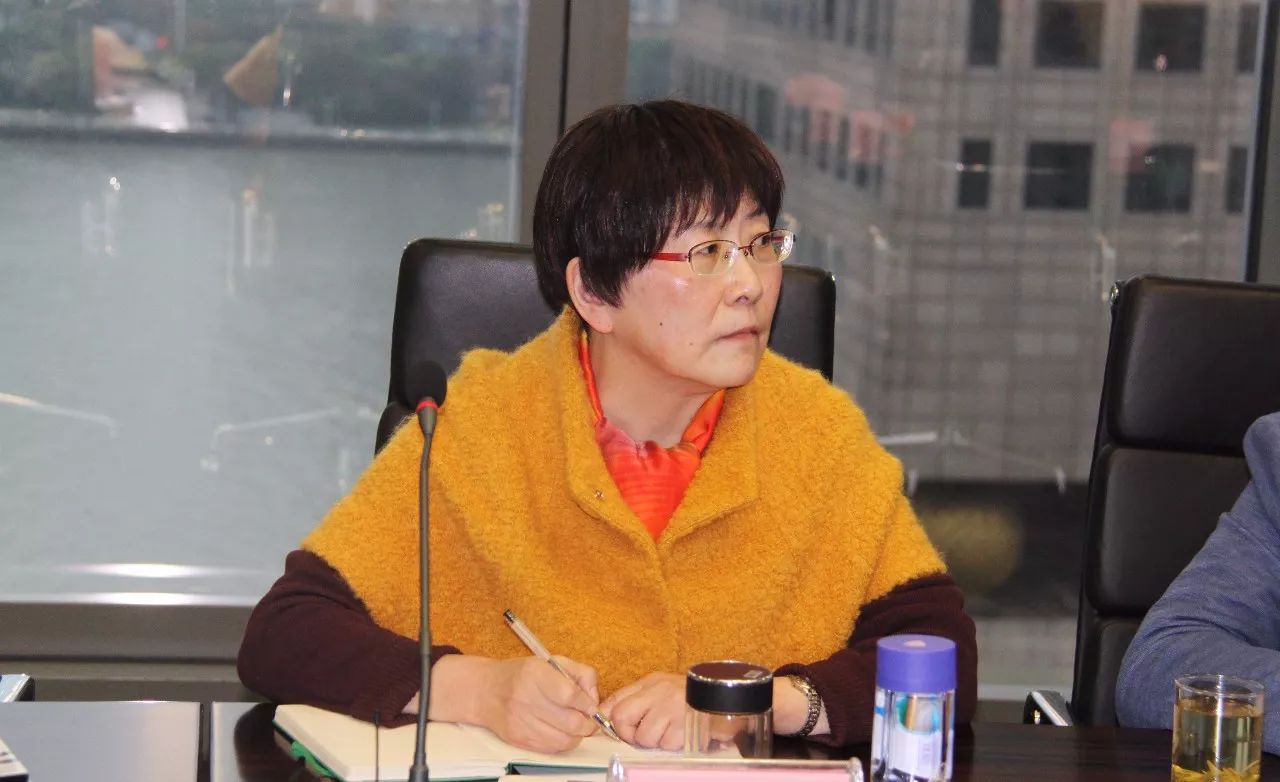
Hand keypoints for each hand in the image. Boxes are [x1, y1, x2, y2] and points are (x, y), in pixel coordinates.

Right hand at [475, 655, 600, 753]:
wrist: (485, 691)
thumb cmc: (522, 675)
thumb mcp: (552, 662)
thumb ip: (580, 674)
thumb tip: (594, 699)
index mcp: (535, 673)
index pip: (570, 694)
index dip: (587, 703)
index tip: (591, 705)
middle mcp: (525, 698)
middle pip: (571, 722)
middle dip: (588, 724)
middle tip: (589, 719)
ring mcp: (520, 721)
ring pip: (564, 740)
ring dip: (577, 735)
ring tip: (575, 725)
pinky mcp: (518, 739)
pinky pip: (551, 749)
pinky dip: (563, 743)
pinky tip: (561, 731)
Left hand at [601, 672, 685, 750]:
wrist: (724, 697)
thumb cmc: (690, 697)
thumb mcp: (661, 689)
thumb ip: (636, 699)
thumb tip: (606, 714)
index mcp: (650, 682)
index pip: (615, 699)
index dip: (608, 718)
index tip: (614, 729)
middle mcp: (657, 691)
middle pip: (621, 716)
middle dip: (627, 733)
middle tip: (640, 735)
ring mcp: (670, 708)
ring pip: (643, 737)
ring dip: (654, 741)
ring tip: (668, 732)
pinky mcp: (682, 725)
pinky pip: (665, 744)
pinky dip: (671, 744)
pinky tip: (681, 734)